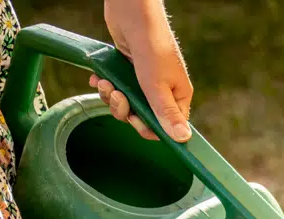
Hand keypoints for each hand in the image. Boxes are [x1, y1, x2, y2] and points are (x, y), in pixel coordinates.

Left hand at [89, 0, 192, 142]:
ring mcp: (144, 81)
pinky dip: (104, 86)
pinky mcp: (127, 71)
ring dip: (110, 97)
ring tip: (104, 83)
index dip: (147, 127)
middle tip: (116, 96)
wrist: (132, 13)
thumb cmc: (151, 46)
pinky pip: (115, 89)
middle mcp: (163, 91)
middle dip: (124, 110)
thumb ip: (166, 114)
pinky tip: (99, 77)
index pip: (166, 126)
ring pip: (125, 104)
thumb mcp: (157, 85)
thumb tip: (183, 140)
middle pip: (142, 117)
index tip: (134, 119)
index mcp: (177, 96)